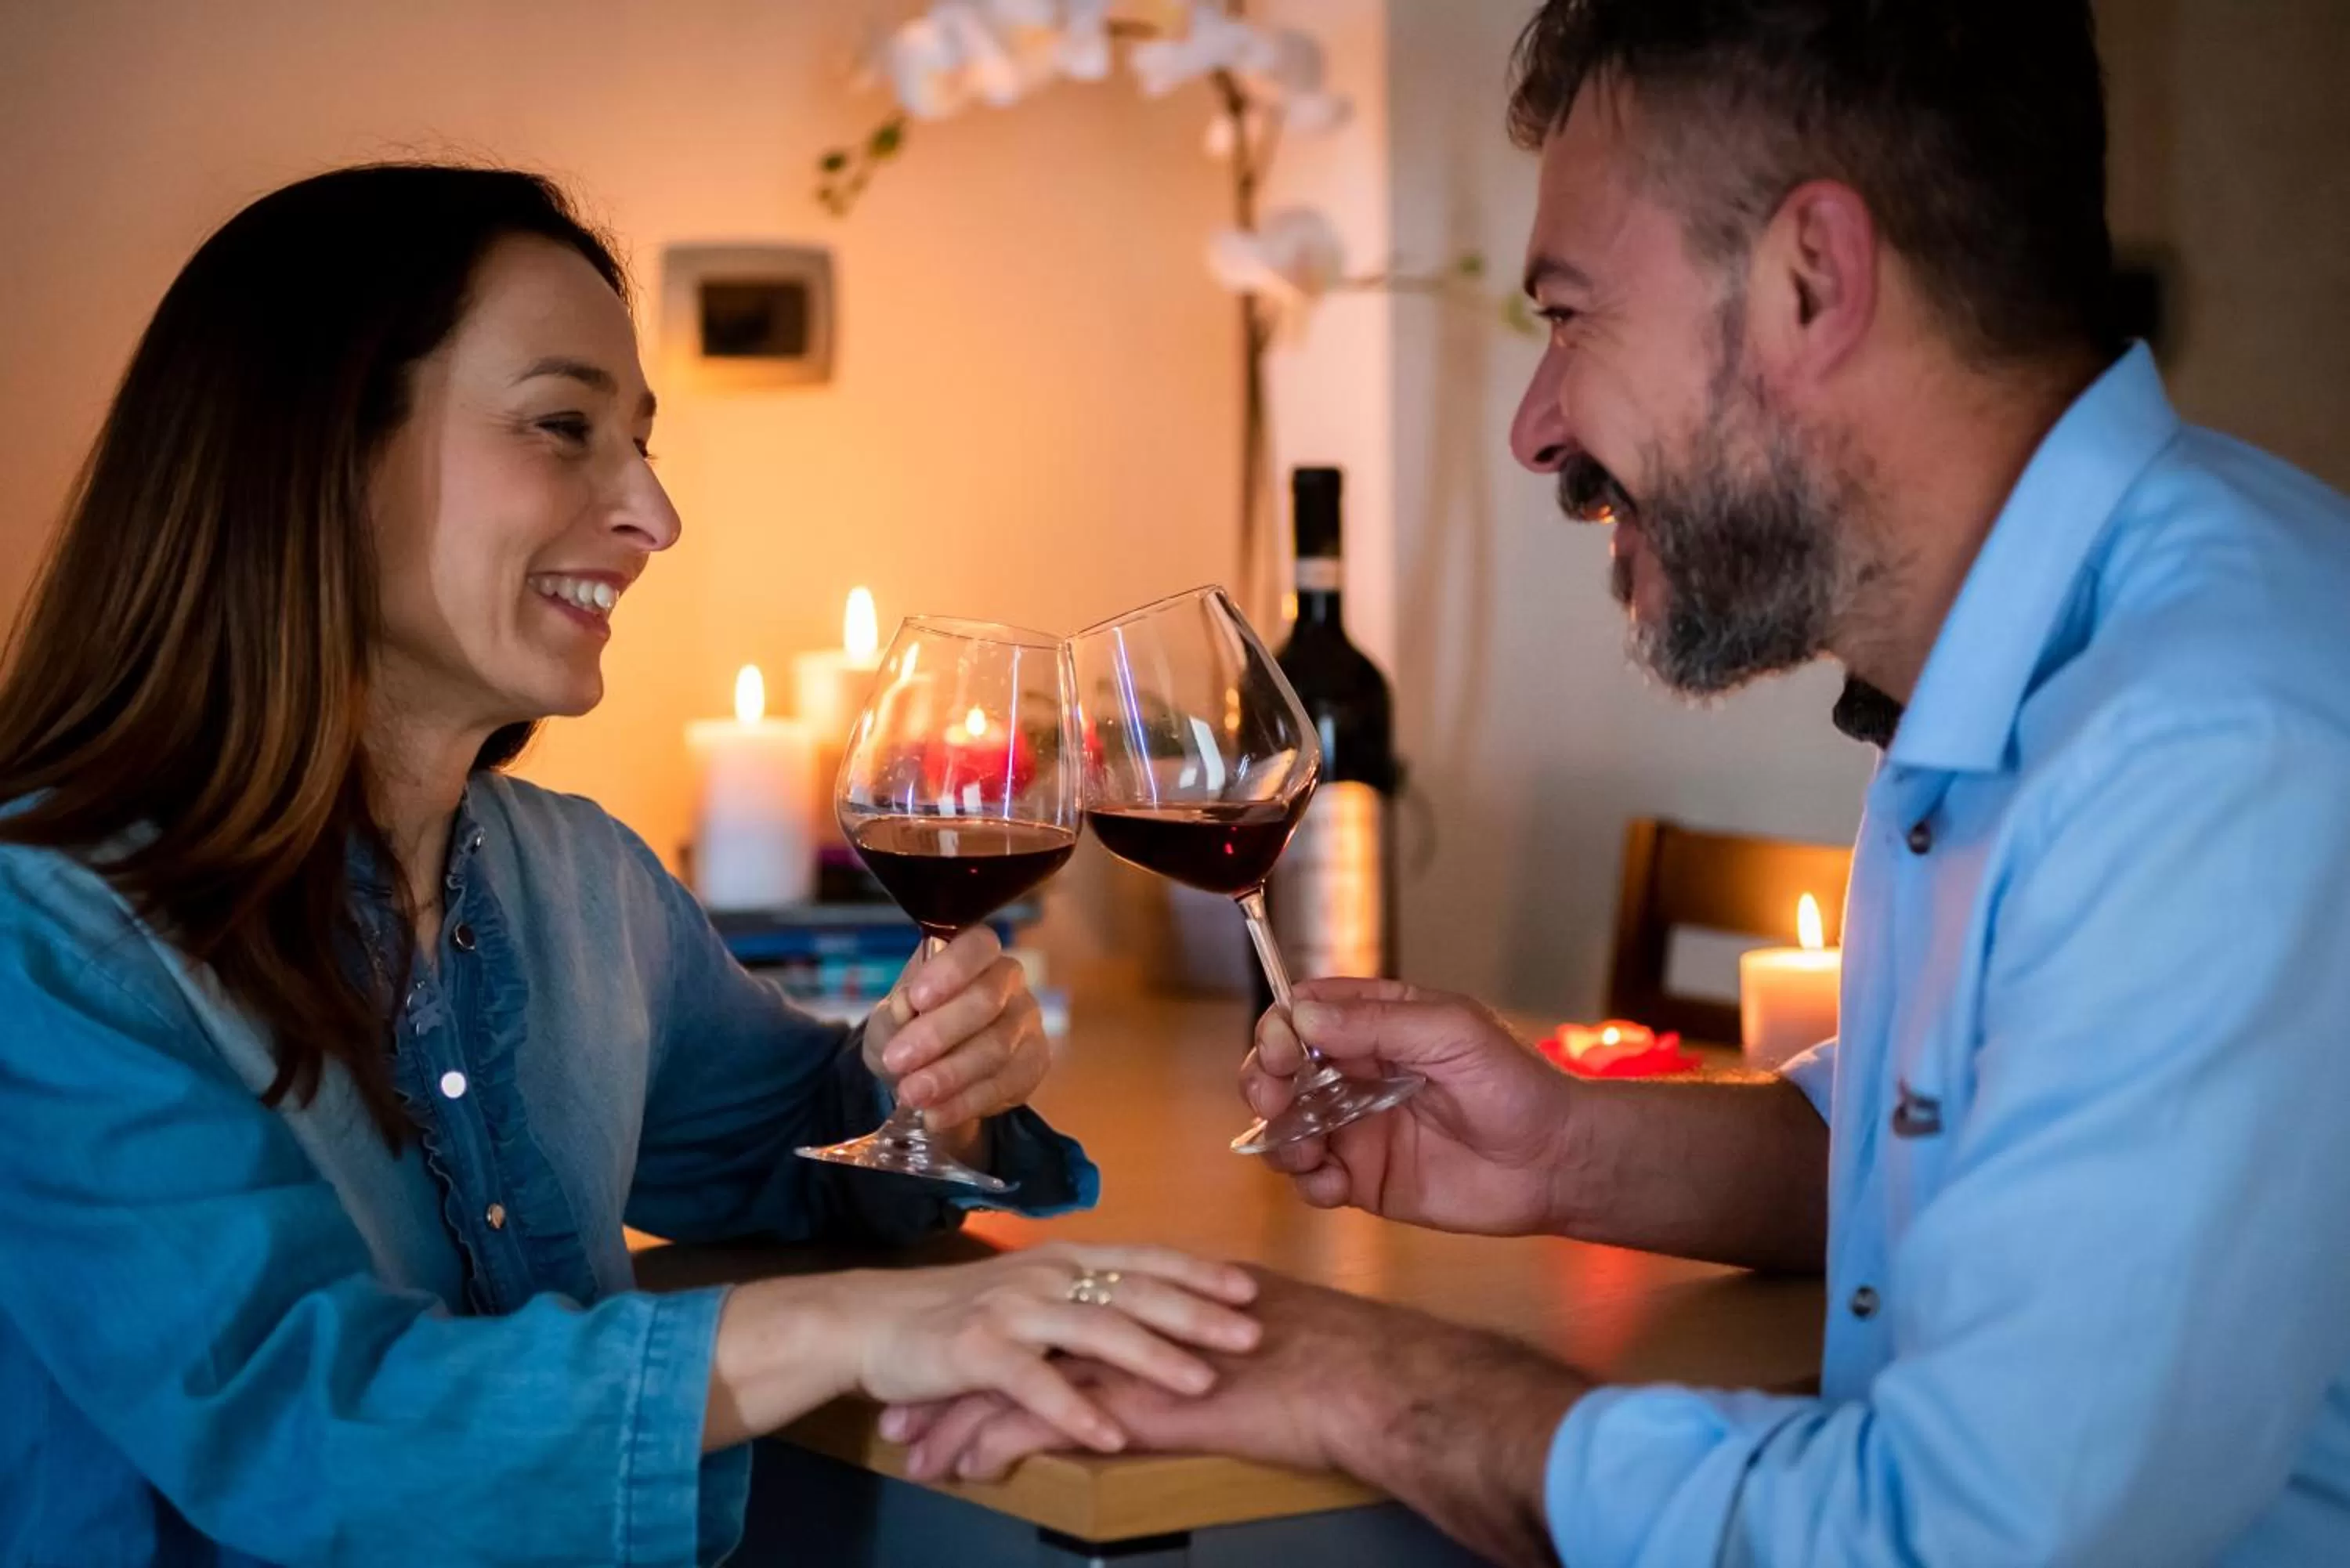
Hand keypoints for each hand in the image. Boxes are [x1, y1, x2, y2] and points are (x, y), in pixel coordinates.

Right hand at [848, 1245, 1259, 1453]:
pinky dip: (1074, 1409)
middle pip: (1134, 1291)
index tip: (1251, 1289)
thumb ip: (1083, 1300)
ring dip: (1152, 1359)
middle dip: (1198, 1315)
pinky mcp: (977, 1349)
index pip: (1144, 1259)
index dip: (1198, 1273)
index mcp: (1064, 1260)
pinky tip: (1110, 1436)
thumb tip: (1151, 1314)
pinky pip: (1034, 1382)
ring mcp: (1012, 1310)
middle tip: (1252, 1336)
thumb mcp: (1031, 1296)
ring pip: (1095, 1330)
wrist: (871, 1322)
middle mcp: (1045, 1275)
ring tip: (1201, 1385)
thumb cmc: (959, 1313)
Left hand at [862, 927, 1047, 1133]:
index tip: (916, 998)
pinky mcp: (1035, 1062)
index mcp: (974, 954)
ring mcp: (1027, 1021)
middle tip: (898, 1061)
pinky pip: (1005, 1084)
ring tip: (911, 1094)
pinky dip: (966, 1102)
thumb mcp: (887, 1023)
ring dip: (950, 1074)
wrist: (928, 1074)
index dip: (951, 969)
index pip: (976, 946)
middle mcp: (1008, 980)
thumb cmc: (909, 1031)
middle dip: (939, 1034)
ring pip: (996, 1047)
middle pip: (985, 1001)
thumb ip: (892, 1014)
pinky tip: (935, 1114)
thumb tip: (903, 1006)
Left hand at [885, 1268, 1583, 1567]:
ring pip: (1012, 1382)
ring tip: (915, 1452)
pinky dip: (993, 1443)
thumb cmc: (1323, 1369)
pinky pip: (1040, 1420)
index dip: (1001, 1350)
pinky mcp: (1128, 1398)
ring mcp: (1122, 1355)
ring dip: (956, 1419)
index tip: (958, 1376)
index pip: (1053, 1322)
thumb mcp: (1244, 1352)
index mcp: (1148, 1302)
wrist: (1355, 1378)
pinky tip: (963, 1470)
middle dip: (955, 1381)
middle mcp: (1123, 1317)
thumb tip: (1185, 1374)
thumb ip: (1202, 1354)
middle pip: (1015, 1347)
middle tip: (909, 1410)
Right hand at [1244, 978, 1576, 1234]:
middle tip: (1275, 1105)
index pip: (1303, 1012)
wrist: (1554, 1162)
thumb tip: (1301, 1018)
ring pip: (1286, 1126)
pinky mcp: (1365, 1178)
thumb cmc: (1514, 1084)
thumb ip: (1375, 1024)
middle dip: (1263, 1083)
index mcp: (1377, 1023)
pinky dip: (1309, 1183)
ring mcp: (1357, 1127)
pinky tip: (1334, 1186)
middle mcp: (1357, 1071)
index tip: (1284, 1052)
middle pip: (1279, 1068)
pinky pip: (1313, 1179)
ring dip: (1281, 1138)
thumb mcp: (1451, 1034)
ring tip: (1310, 1153)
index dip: (1279, 1029)